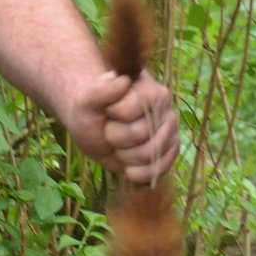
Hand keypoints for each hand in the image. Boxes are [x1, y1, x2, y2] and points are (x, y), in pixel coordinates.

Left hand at [66, 69, 178, 183]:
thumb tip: (123, 82)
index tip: (107, 112)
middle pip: (140, 134)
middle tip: (111, 131)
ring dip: (125, 157)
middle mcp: (164, 106)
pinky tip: (129, 167)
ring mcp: (169, 129)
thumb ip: (100, 90)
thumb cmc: (90, 111)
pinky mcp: (169, 150)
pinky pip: (161, 169)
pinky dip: (140, 174)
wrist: (94, 128)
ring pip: (150, 155)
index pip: (130, 111)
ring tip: (119, 146)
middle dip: (116, 138)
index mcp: (146, 88)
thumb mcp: (85, 99)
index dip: (113, 118)